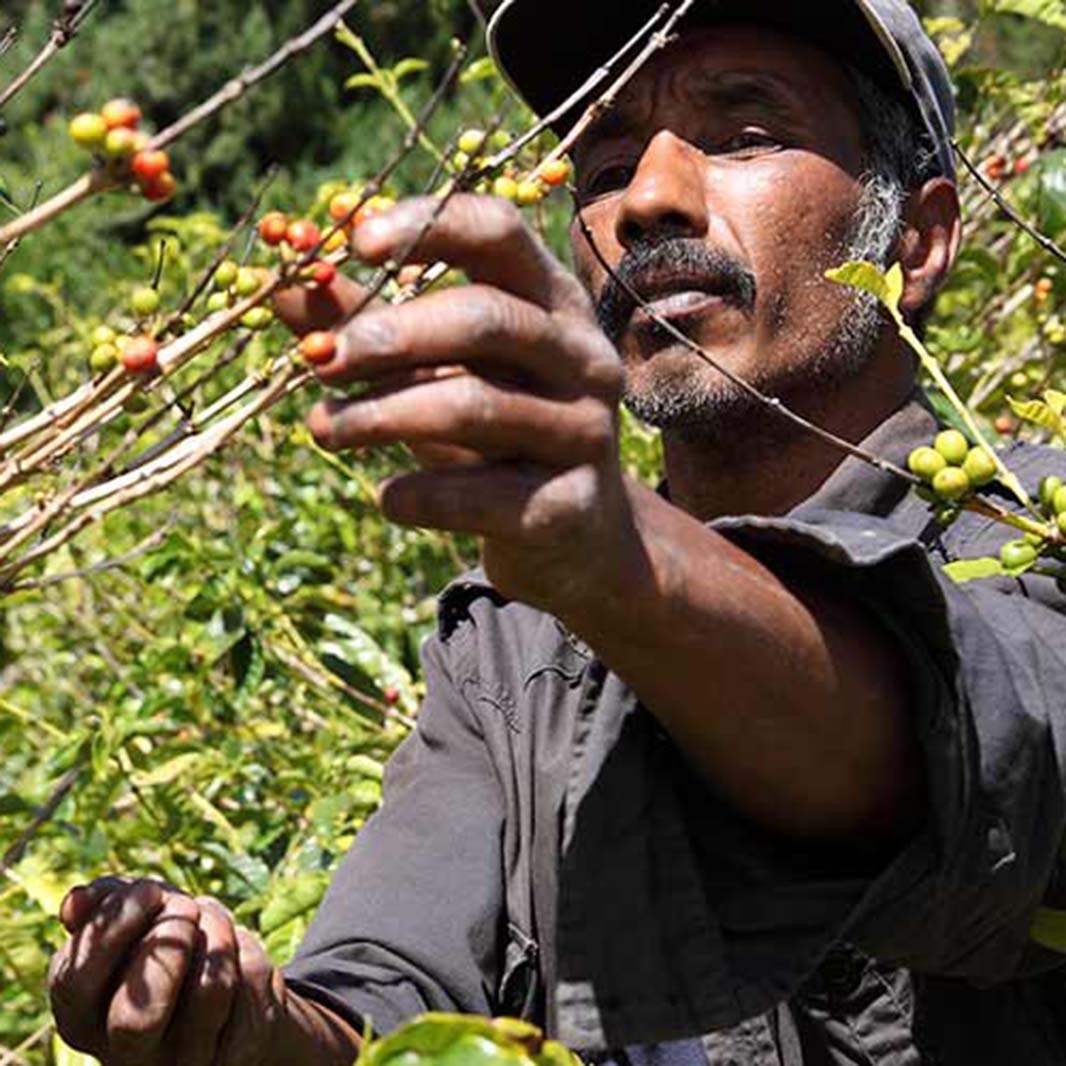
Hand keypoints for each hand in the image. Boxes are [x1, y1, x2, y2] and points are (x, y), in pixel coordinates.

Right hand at [49, 877, 283, 1065]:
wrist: (231, 994)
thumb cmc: (168, 948)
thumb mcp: (133, 923)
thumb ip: (102, 910)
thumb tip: (75, 903)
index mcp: (84, 1021)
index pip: (75, 985)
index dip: (113, 927)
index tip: (149, 890)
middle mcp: (129, 1057)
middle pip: (138, 1016)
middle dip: (168, 941)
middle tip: (186, 906)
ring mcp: (188, 1060)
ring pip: (209, 987)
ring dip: (217, 928)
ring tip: (213, 919)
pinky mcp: (241, 1050)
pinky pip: (251, 979)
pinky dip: (247, 945)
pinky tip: (238, 952)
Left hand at [279, 194, 634, 613]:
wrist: (573, 533)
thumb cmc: (495, 433)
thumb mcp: (440, 371)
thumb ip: (370, 327)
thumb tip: (284, 287)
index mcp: (554, 303)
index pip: (499, 233)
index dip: (427, 227)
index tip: (353, 245)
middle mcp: (584, 358)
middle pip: (485, 320)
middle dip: (389, 337)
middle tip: (318, 362)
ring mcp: (586, 433)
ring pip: (474, 407)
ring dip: (379, 416)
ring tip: (321, 430)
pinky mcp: (568, 505)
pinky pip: (476, 495)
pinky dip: (416, 495)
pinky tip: (387, 499)